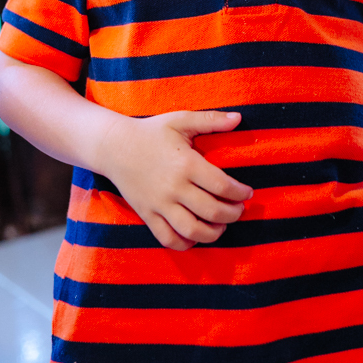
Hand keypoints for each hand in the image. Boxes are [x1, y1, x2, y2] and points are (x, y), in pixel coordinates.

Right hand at [97, 109, 252, 250]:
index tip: (248, 193)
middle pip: (212, 211)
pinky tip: (196, 236)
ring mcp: (159, 204)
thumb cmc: (152, 131)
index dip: (240, 194)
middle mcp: (174, 187)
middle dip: (233, 214)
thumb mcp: (181, 120)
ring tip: (221, 226)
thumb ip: (211, 120)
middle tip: (239, 210)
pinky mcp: (147, 215)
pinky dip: (185, 244)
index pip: (222, 186)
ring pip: (193, 230)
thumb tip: (238, 118)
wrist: (114, 146)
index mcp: (186, 164)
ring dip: (214, 233)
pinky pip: (168, 239)